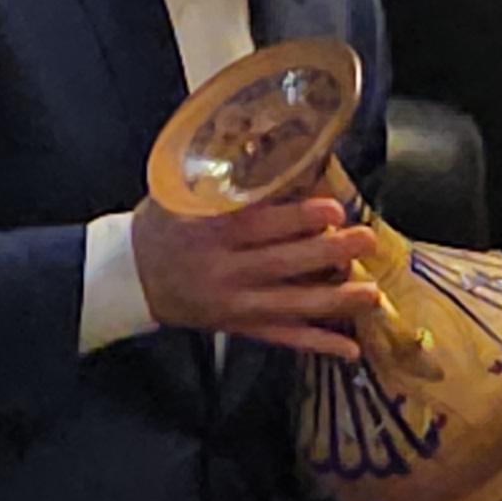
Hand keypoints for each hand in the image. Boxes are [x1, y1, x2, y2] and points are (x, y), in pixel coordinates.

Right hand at [133, 195, 379, 359]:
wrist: (129, 277)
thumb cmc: (162, 226)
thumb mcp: (180, 194)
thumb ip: (225, 180)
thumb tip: (277, 152)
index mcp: (207, 233)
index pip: (258, 226)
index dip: (298, 220)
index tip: (334, 210)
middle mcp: (222, 272)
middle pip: (281, 266)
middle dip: (328, 255)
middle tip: (367, 241)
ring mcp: (232, 306)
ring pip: (288, 306)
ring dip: (333, 302)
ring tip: (371, 293)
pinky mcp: (238, 328)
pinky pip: (282, 339)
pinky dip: (316, 344)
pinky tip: (350, 348)